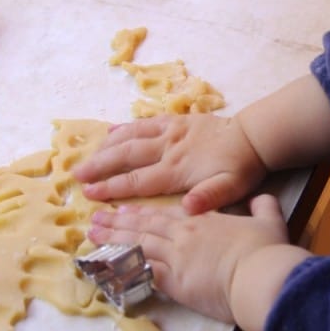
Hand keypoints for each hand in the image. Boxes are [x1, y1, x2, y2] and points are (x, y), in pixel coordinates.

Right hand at [73, 115, 267, 214]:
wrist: (254, 137)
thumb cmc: (241, 168)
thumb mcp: (231, 188)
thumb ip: (209, 198)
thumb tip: (188, 209)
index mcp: (176, 169)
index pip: (137, 180)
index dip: (111, 187)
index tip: (89, 193)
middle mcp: (168, 148)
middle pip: (126, 156)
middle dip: (99, 166)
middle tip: (76, 175)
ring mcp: (170, 131)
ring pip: (131, 136)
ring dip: (107, 146)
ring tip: (87, 156)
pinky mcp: (176, 121)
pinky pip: (145, 122)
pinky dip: (126, 126)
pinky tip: (112, 130)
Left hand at [88, 195, 289, 325]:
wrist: (259, 274)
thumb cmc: (265, 250)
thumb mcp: (269, 222)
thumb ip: (263, 207)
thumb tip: (262, 199)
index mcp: (204, 219)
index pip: (167, 213)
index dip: (144, 211)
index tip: (126, 209)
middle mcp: (184, 235)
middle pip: (145, 226)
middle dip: (119, 222)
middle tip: (97, 217)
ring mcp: (175, 257)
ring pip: (137, 245)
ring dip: (113, 240)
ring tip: (93, 235)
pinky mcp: (172, 281)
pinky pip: (140, 272)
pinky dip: (122, 268)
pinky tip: (106, 265)